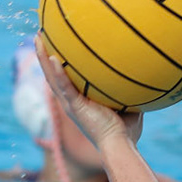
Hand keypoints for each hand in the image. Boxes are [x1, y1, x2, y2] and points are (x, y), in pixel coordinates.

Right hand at [35, 36, 141, 151]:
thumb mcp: (129, 106)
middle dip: (44, 55)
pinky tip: (52, 57)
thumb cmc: (126, 131)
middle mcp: (71, 102)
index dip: (58, 65)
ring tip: (38, 39)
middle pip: (52, 74)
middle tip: (40, 36)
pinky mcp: (75, 107)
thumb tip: (143, 74)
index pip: (66, 79)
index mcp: (80, 101)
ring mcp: (71, 104)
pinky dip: (57, 72)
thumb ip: (129, 91)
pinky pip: (64, 86)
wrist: (120, 145)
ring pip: (51, 77)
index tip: (55, 47)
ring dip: (43, 58)